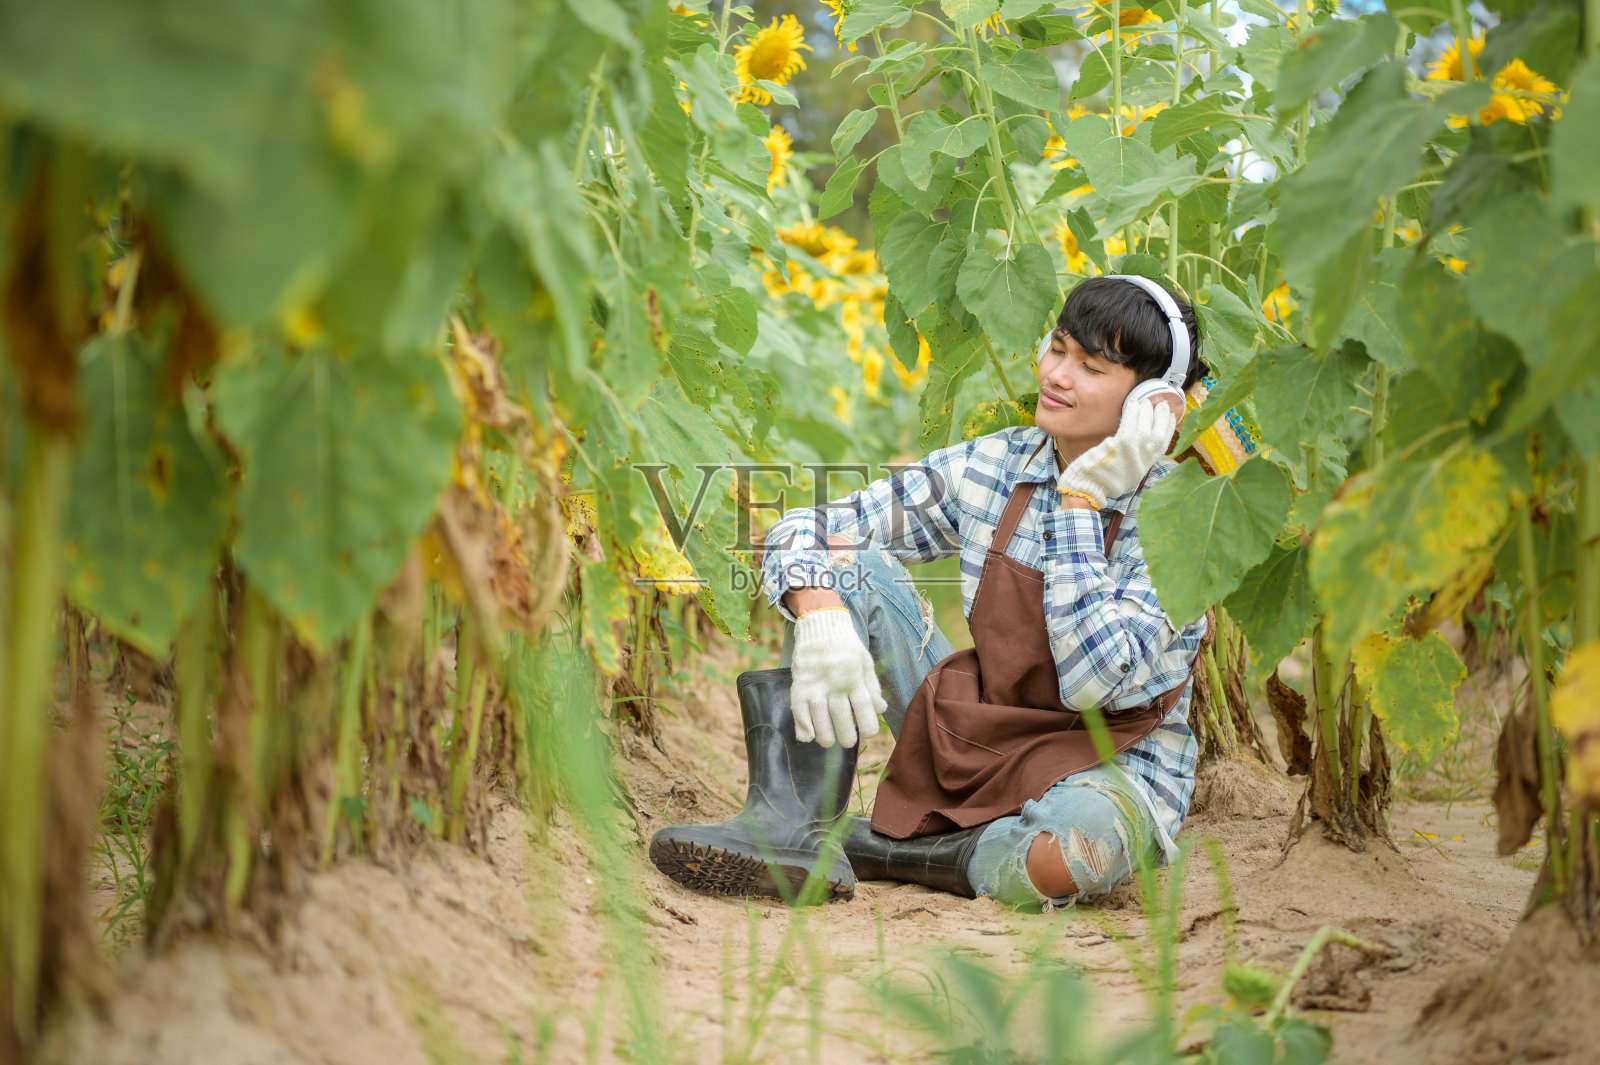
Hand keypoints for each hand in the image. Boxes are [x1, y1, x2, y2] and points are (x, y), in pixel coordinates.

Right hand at [789, 608, 885, 746]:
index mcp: (854, 675)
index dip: (868, 725)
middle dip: (846, 736)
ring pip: (819, 718)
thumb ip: (873, 687)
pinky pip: (799, 712)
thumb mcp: (866, 662)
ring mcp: (815, 684)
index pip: (864, 706)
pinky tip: (809, 736)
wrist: (820, 625)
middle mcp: (834, 681)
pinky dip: (803, 728)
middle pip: (841, 716)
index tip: (868, 733)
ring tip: (829, 741)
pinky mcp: (799, 685)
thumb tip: (881, 710)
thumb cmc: (847, 646)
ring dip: (825, 736)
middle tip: (847, 741)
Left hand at [1055, 390, 1178, 507]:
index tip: (1170, 416)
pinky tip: (1132, 403)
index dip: (1168, 427)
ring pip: (1146, 425)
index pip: (1164, 443)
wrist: (1088, 489)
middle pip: (1159, 432)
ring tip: (1144, 401)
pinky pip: (1131, 422)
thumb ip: (1137, 458)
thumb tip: (1141, 442)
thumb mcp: (1128, 473)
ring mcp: (1135, 451)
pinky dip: (1133, 411)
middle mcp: (1144, 458)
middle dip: (1161, 415)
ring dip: (1147, 410)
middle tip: (1160, 403)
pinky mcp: (1122, 444)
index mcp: (1146, 466)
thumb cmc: (1103, 480)